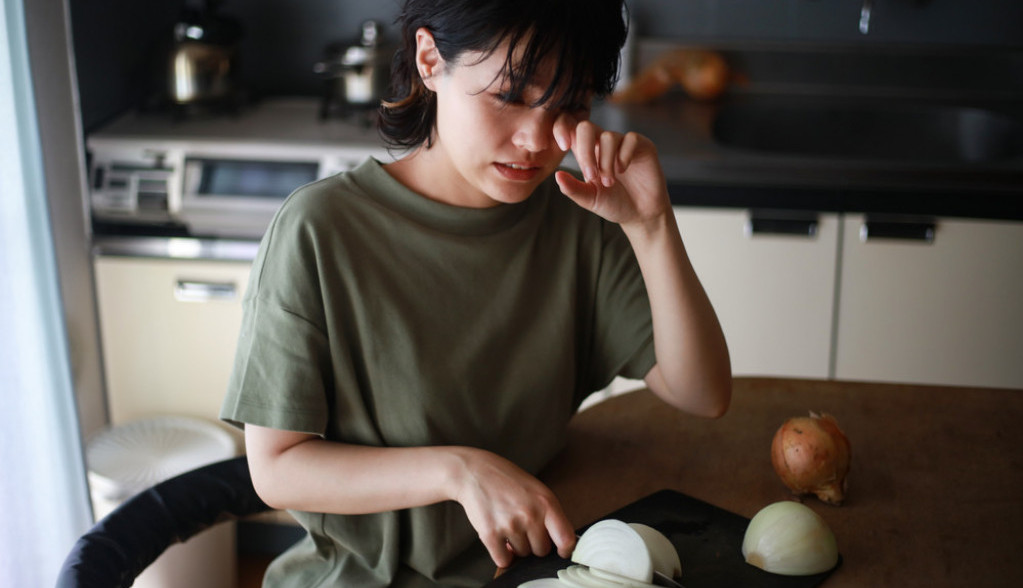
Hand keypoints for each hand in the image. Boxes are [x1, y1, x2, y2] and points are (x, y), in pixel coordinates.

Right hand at [452, 448, 575, 567]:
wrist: (475, 473)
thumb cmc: (507, 481)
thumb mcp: (537, 490)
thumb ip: (550, 513)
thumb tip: (560, 543)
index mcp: (546, 503)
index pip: (566, 539)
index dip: (565, 549)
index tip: (561, 551)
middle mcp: (530, 515)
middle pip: (542, 551)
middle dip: (533, 543)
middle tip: (523, 528)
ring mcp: (510, 525)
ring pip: (522, 555)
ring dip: (516, 546)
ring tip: (508, 525)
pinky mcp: (490, 534)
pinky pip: (503, 560)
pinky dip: (502, 554)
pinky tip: (499, 538)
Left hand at [553, 114, 669, 227]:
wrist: (641, 214)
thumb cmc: (614, 205)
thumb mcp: (590, 199)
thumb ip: (573, 188)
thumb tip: (557, 175)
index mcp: (586, 153)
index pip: (570, 130)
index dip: (562, 129)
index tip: (563, 146)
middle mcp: (603, 144)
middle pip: (586, 127)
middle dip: (586, 151)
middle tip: (591, 176)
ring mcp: (622, 143)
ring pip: (608, 137)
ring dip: (606, 162)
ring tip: (609, 182)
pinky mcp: (642, 145)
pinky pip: (630, 139)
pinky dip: (624, 156)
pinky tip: (623, 170)